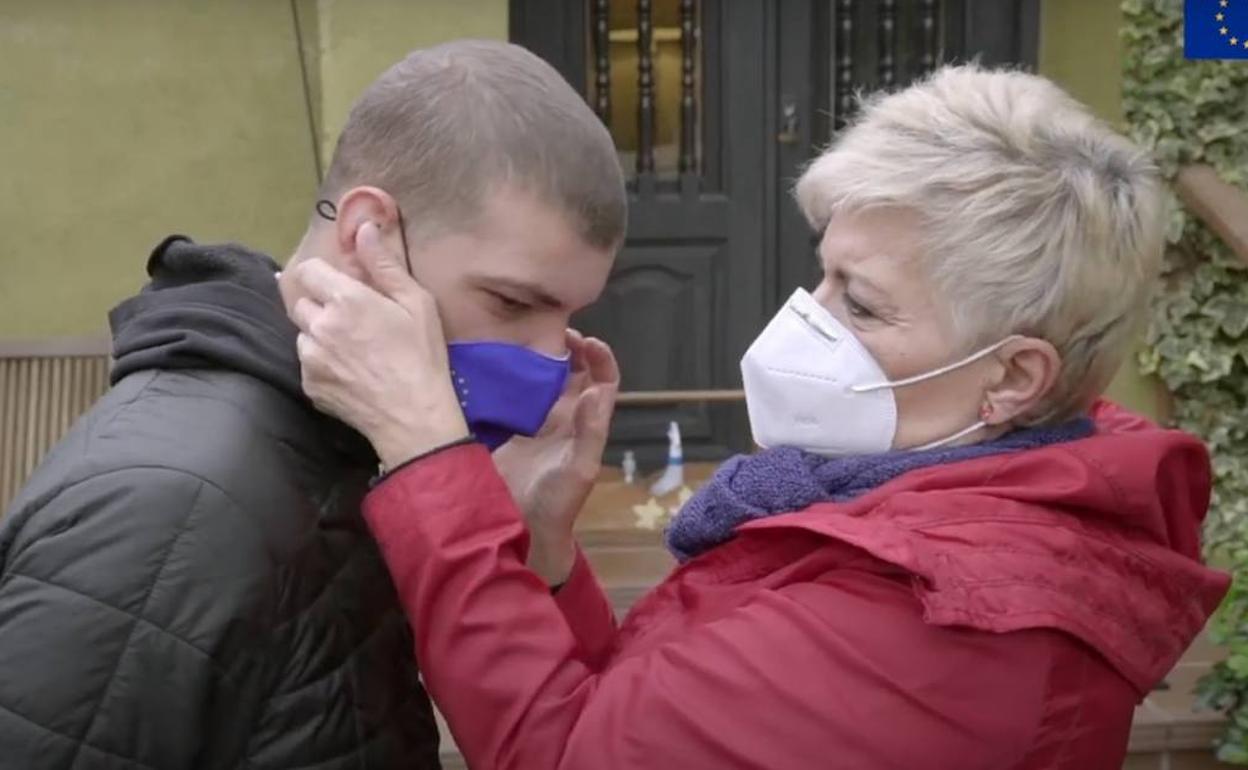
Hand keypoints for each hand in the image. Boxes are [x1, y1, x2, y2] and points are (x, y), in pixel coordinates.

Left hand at [288, 222, 468, 466]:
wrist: (414, 418)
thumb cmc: (422, 357)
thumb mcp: (416, 304)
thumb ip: (384, 264)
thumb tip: (363, 228)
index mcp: (345, 300)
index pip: (309, 270)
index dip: (325, 275)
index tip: (343, 286)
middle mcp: (319, 326)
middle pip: (301, 301)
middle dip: (321, 305)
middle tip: (352, 320)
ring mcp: (310, 358)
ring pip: (302, 334)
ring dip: (319, 335)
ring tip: (353, 350)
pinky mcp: (309, 385)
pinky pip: (307, 364)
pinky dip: (323, 364)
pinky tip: (351, 372)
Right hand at [493, 330, 618, 584]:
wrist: (522, 529)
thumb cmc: (558, 503)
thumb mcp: (579, 469)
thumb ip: (589, 433)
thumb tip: (593, 390)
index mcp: (586, 423)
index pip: (602, 381)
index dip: (599, 358)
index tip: (584, 339)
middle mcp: (563, 416)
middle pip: (571, 372)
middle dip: (565, 346)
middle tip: (547, 327)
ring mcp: (534, 420)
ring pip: (541, 378)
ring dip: (536, 356)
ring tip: (521, 337)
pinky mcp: (507, 426)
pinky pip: (513, 393)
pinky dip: (508, 374)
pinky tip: (494, 361)